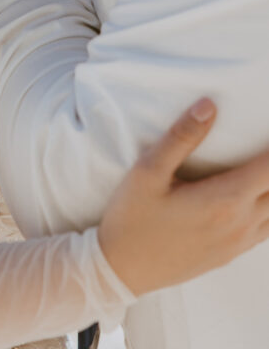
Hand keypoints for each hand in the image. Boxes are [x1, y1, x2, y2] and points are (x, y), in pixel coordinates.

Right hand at [99, 99, 268, 295]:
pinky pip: (265, 230)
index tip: (266, 126)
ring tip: (260, 169)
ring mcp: (237, 243)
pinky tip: (255, 197)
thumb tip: (209, 106)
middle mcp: (239, 223)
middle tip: (262, 145)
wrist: (121, 269)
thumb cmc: (131, 218)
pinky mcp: (230, 255)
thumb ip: (181, 138)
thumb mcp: (148, 171)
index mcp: (223, 200)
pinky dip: (268, 209)